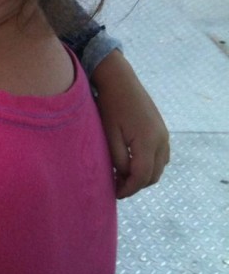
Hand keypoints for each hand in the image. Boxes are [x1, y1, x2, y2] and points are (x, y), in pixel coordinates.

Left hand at [92, 51, 169, 197]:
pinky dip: (148, 165)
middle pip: (153, 175)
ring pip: (158, 167)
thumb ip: (117, 157)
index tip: (115, 193)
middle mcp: (161, 140)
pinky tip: (131, 163)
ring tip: (121, 176)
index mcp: (148, 142)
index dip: (128, 188)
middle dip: (135, 185)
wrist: (120, 80)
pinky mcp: (162, 131)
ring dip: (143, 176)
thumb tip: (123, 175)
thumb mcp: (109, 133)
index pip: (142, 176)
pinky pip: (160, 157)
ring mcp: (164, 135)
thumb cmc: (110, 105)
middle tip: (116, 187)